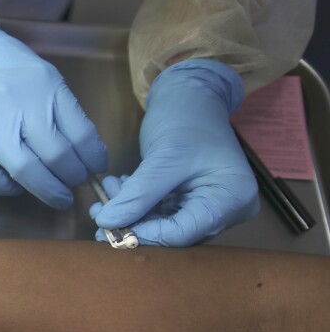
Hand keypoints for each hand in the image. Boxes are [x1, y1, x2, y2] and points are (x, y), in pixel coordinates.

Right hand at [0, 16, 106, 208]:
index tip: (95, 168)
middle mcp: (20, 107)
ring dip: (48, 190)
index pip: (81, 134)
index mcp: (46, 88)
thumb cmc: (5, 67)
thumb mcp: (44, 77)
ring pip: (26, 171)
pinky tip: (14, 183)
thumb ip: (63, 111)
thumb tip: (85, 153)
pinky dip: (5, 187)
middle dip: (73, 178)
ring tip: (56, 195)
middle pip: (57, 156)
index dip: (93, 158)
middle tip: (74, 184)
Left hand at [91, 59, 259, 246]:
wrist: (191, 97)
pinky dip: (136, 203)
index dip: (145, 234)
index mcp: (232, 199)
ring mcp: (207, 207)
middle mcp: (225, 210)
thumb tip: (107, 223)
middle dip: (133, 222)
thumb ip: (138, 194)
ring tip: (106, 192)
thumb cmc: (187, 119)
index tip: (110, 226)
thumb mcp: (163, 157)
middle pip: (173, 233)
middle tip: (100, 212)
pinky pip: (159, 213)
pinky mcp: (190, 201)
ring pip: (161, 225)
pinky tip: (117, 188)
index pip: (184, 233)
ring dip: (130, 212)